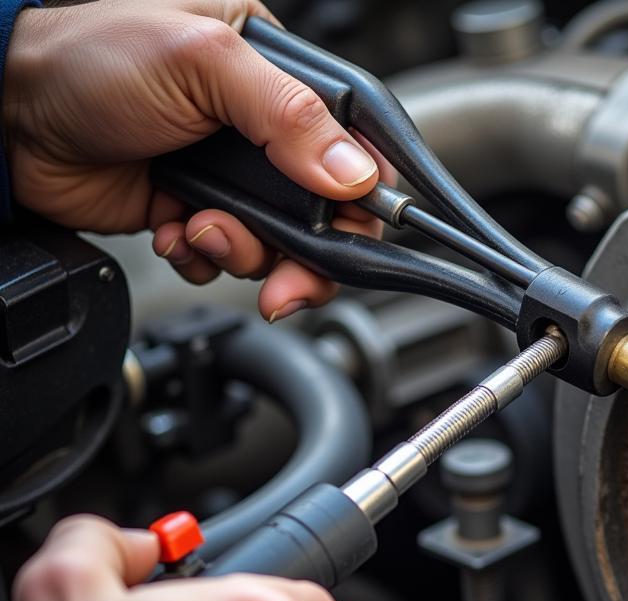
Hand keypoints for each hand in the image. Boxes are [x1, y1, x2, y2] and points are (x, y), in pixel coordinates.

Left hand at [5, 0, 390, 322]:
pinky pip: (229, 260)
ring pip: (279, 247)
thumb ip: (287, 117)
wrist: (11, 117)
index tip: (348, 235)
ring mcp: (232, 178)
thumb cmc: (88, 59)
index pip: (352, 146)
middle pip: (324, 216)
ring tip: (200, 228)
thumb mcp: (201, 63)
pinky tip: (173, 228)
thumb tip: (354, 174)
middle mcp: (261, 132)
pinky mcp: (199, 213)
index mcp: (277, 77)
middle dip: (305, 257)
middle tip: (286, 282)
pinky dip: (204, 258)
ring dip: (243, 254)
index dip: (360, 199)